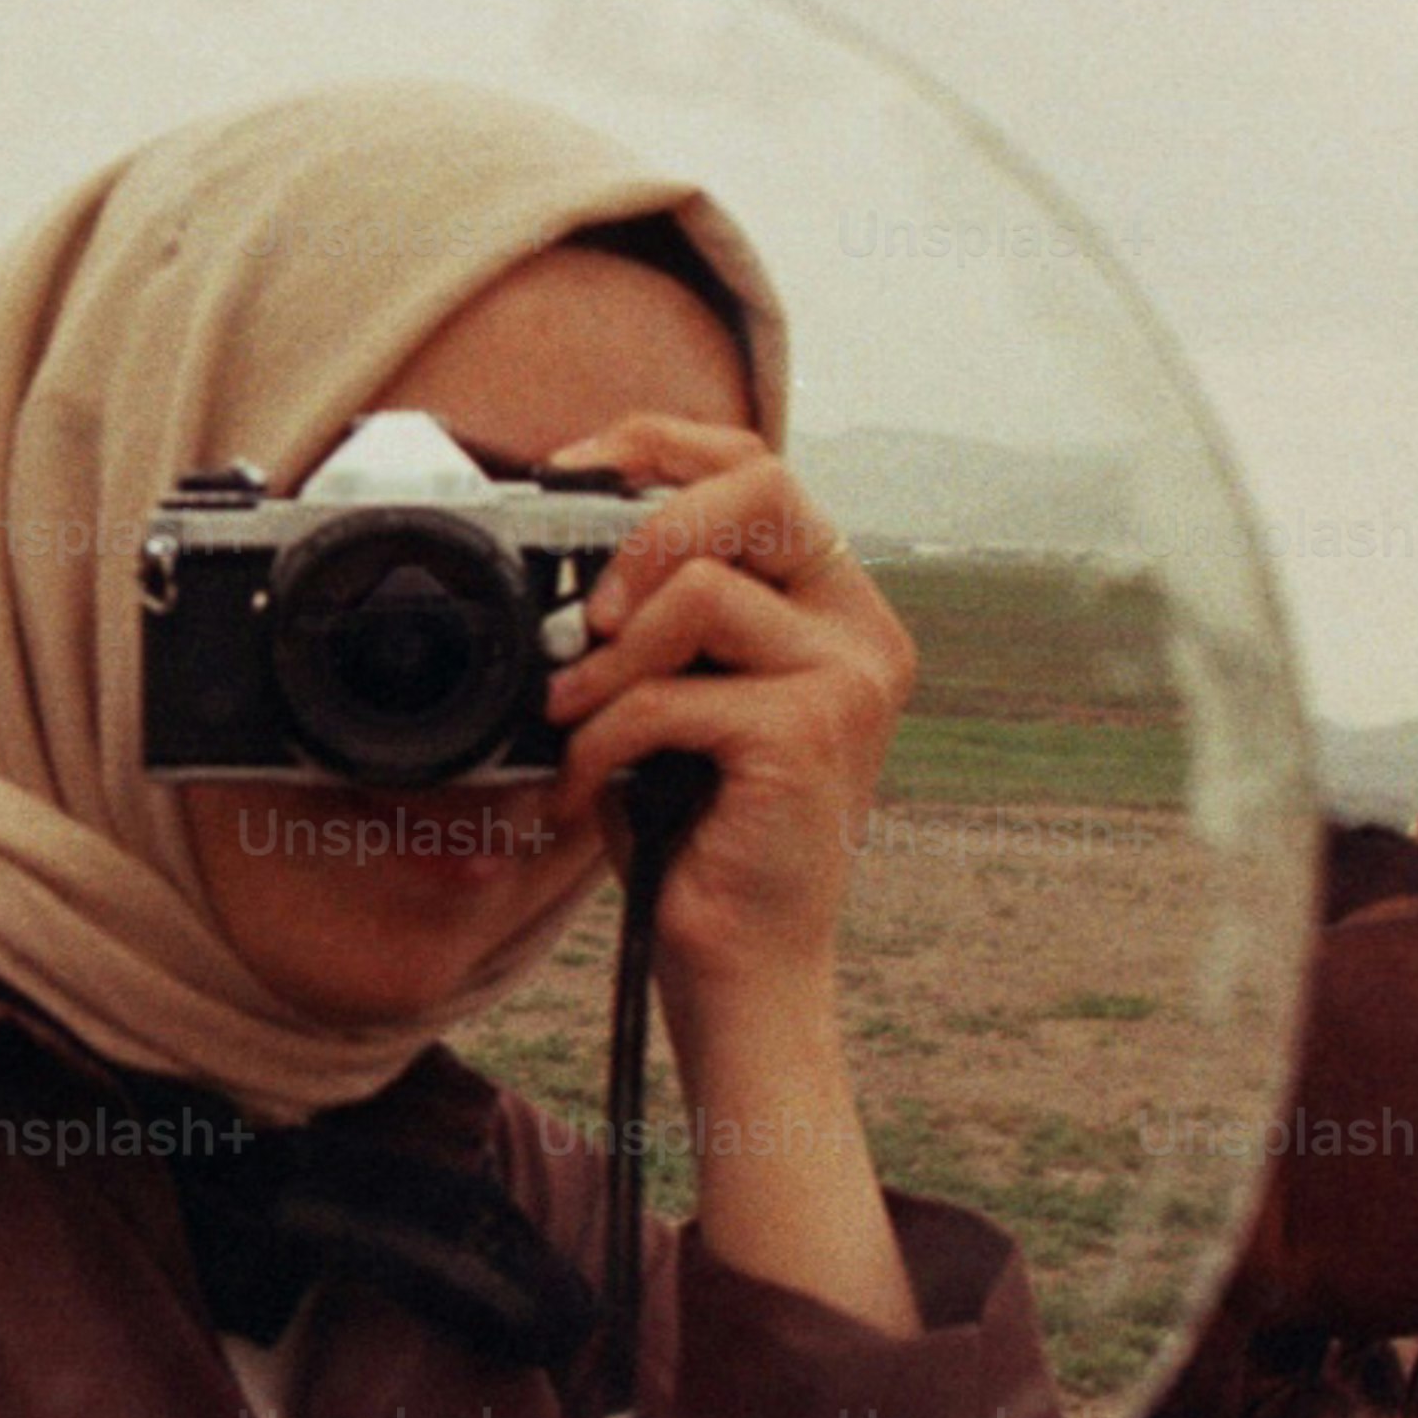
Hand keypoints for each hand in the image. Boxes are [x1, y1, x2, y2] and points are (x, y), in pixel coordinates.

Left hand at [538, 414, 919, 1329]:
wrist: (740, 972)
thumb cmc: (696, 839)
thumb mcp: (668, 702)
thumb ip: (646, 618)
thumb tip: (557, 546)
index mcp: (832, 607)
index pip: (759, 466)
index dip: (663, 445)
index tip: (574, 472)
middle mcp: (860, 631)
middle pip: (757, 485)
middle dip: (644, 527)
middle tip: (583, 614)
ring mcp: (847, 680)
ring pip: (698, 592)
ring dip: (605, 663)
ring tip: (567, 724)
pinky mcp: (810, 734)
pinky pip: (669, 695)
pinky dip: (599, 744)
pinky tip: (582, 796)